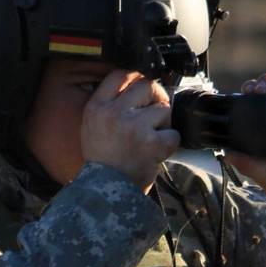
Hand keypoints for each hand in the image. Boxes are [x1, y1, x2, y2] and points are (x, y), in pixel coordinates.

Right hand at [80, 69, 179, 192]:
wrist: (104, 193)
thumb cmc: (103, 161)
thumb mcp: (92, 127)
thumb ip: (111, 104)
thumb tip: (146, 85)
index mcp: (96, 107)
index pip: (120, 74)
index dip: (137, 76)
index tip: (143, 89)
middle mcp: (113, 114)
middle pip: (147, 85)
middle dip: (157, 97)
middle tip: (155, 114)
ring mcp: (133, 128)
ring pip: (163, 108)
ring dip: (163, 123)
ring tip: (152, 138)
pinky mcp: (151, 144)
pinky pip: (173, 134)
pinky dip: (170, 144)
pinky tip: (157, 153)